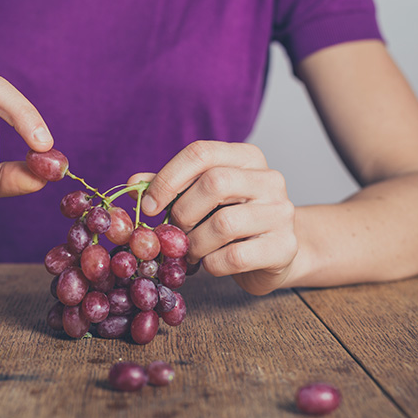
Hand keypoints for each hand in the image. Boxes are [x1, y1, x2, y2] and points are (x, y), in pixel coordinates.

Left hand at [129, 141, 297, 294]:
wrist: (274, 254)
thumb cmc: (232, 221)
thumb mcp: (201, 198)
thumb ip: (170, 188)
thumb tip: (134, 183)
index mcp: (246, 157)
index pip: (201, 152)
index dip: (168, 178)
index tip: (147, 206)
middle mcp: (269, 179)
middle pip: (214, 184)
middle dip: (182, 212)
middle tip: (174, 231)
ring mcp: (281, 212)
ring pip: (224, 223)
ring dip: (195, 243)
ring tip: (191, 250)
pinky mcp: (284, 247)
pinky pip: (235, 257)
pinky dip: (212, 264)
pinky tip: (210, 263)